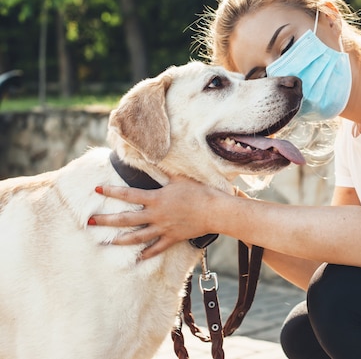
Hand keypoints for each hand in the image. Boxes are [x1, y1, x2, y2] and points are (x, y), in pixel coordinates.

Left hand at [89, 175, 225, 258]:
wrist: (214, 210)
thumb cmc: (199, 192)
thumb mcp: (180, 178)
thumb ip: (164, 171)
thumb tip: (153, 159)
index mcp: (156, 198)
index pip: (128, 194)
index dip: (111, 191)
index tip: (97, 189)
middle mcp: (156, 215)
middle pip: (126, 219)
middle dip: (106, 220)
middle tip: (90, 222)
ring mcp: (163, 228)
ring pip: (137, 236)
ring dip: (121, 239)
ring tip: (107, 242)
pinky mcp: (172, 238)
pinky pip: (157, 248)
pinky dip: (147, 254)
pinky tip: (137, 258)